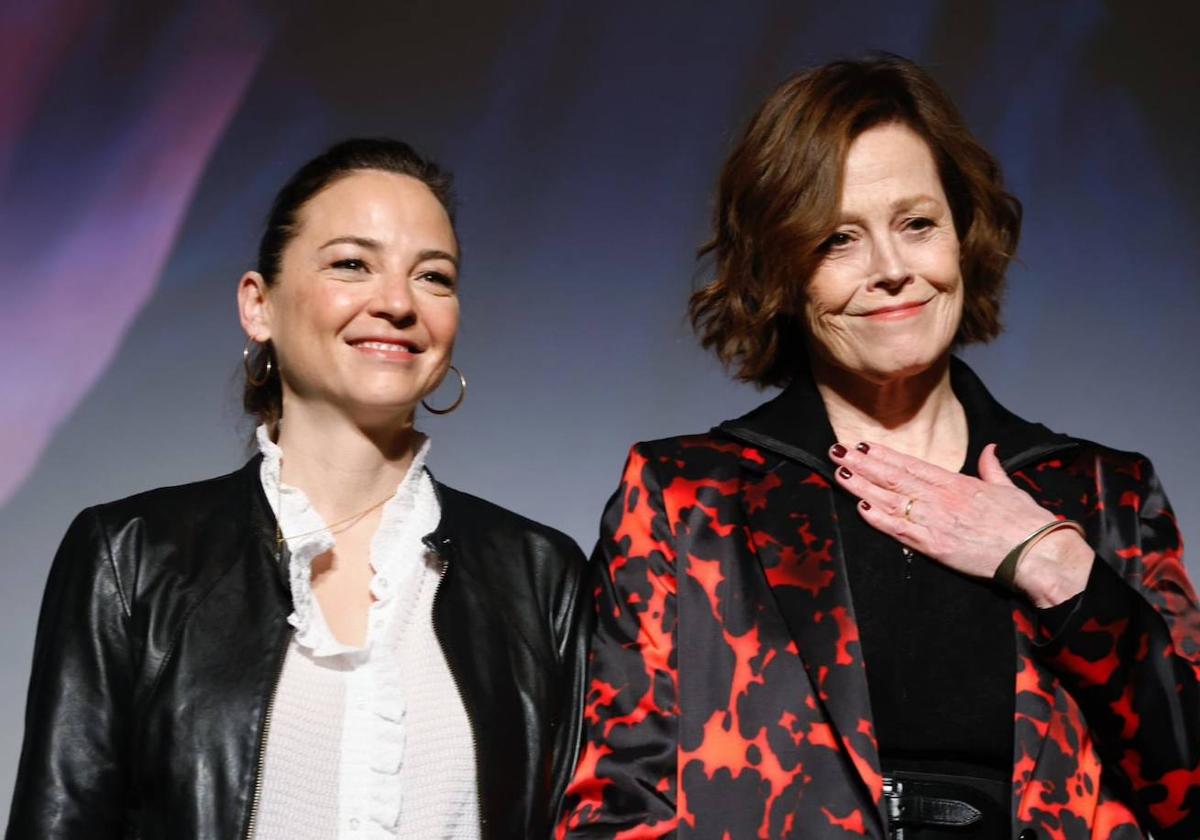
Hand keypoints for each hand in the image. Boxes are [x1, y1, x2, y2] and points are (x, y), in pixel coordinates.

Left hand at [829, 441, 1092, 606]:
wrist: (1036, 552)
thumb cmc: (1025, 522)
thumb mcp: (1007, 487)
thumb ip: (992, 468)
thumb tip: (990, 449)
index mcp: (956, 483)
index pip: (911, 464)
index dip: (884, 455)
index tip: (863, 445)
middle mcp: (940, 498)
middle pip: (893, 478)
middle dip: (863, 464)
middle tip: (837, 451)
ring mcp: (935, 521)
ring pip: (890, 501)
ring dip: (862, 486)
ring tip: (839, 472)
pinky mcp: (934, 546)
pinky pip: (900, 531)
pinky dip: (879, 519)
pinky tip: (860, 508)